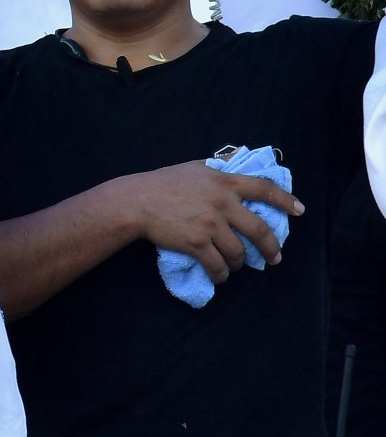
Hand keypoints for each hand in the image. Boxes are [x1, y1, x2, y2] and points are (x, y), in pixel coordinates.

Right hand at [117, 160, 300, 283]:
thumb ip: (218, 168)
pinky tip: (220, 275)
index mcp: (223, 182)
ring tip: (236, 265)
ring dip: (240, 263)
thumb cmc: (164, 183)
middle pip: (259, 230)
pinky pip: (218, 265)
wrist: (136, 202)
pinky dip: (222, 274)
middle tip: (274, 258)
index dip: (285, 200)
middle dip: (271, 248)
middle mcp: (222, 203)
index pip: (264, 189)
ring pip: (239, 252)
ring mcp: (210, 224)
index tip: (299, 210)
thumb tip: (238, 161)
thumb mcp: (194, 168)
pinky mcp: (197, 243)